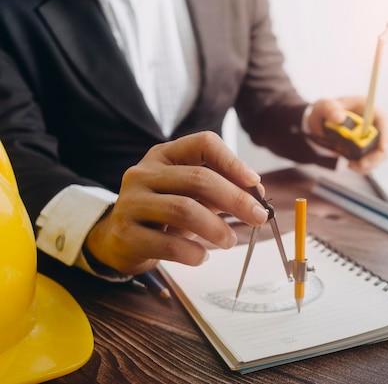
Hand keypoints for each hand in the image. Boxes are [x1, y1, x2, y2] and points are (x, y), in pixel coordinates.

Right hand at [85, 131, 268, 274]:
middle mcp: (144, 173)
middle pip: (198, 178)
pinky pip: (168, 244)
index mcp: (164, 155)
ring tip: (230, 241)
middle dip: (235, 199)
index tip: (255, 183)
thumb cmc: (162, 214)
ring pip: (184, 210)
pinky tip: (201, 256)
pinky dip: (193, 252)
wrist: (117, 240)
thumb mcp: (189, 195)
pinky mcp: (126, 234)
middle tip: (258, 217)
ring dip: (216, 228)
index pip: (203, 143)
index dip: (233, 161)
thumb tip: (256, 195)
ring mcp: (131, 202)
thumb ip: (219, 191)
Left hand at [307, 96, 387, 173]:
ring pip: (379, 155)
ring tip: (352, 165)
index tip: (382, 148)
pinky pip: (370, 161)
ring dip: (369, 164)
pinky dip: (362, 167)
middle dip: (376, 156)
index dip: (386, 134)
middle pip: (385, 141)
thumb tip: (340, 118)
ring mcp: (372, 138)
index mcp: (367, 109)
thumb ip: (330, 109)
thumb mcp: (323, 106)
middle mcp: (374, 124)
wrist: (321, 124)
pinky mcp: (366, 150)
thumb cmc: (326, 111)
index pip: (383, 121)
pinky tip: (351, 165)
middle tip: (361, 164)